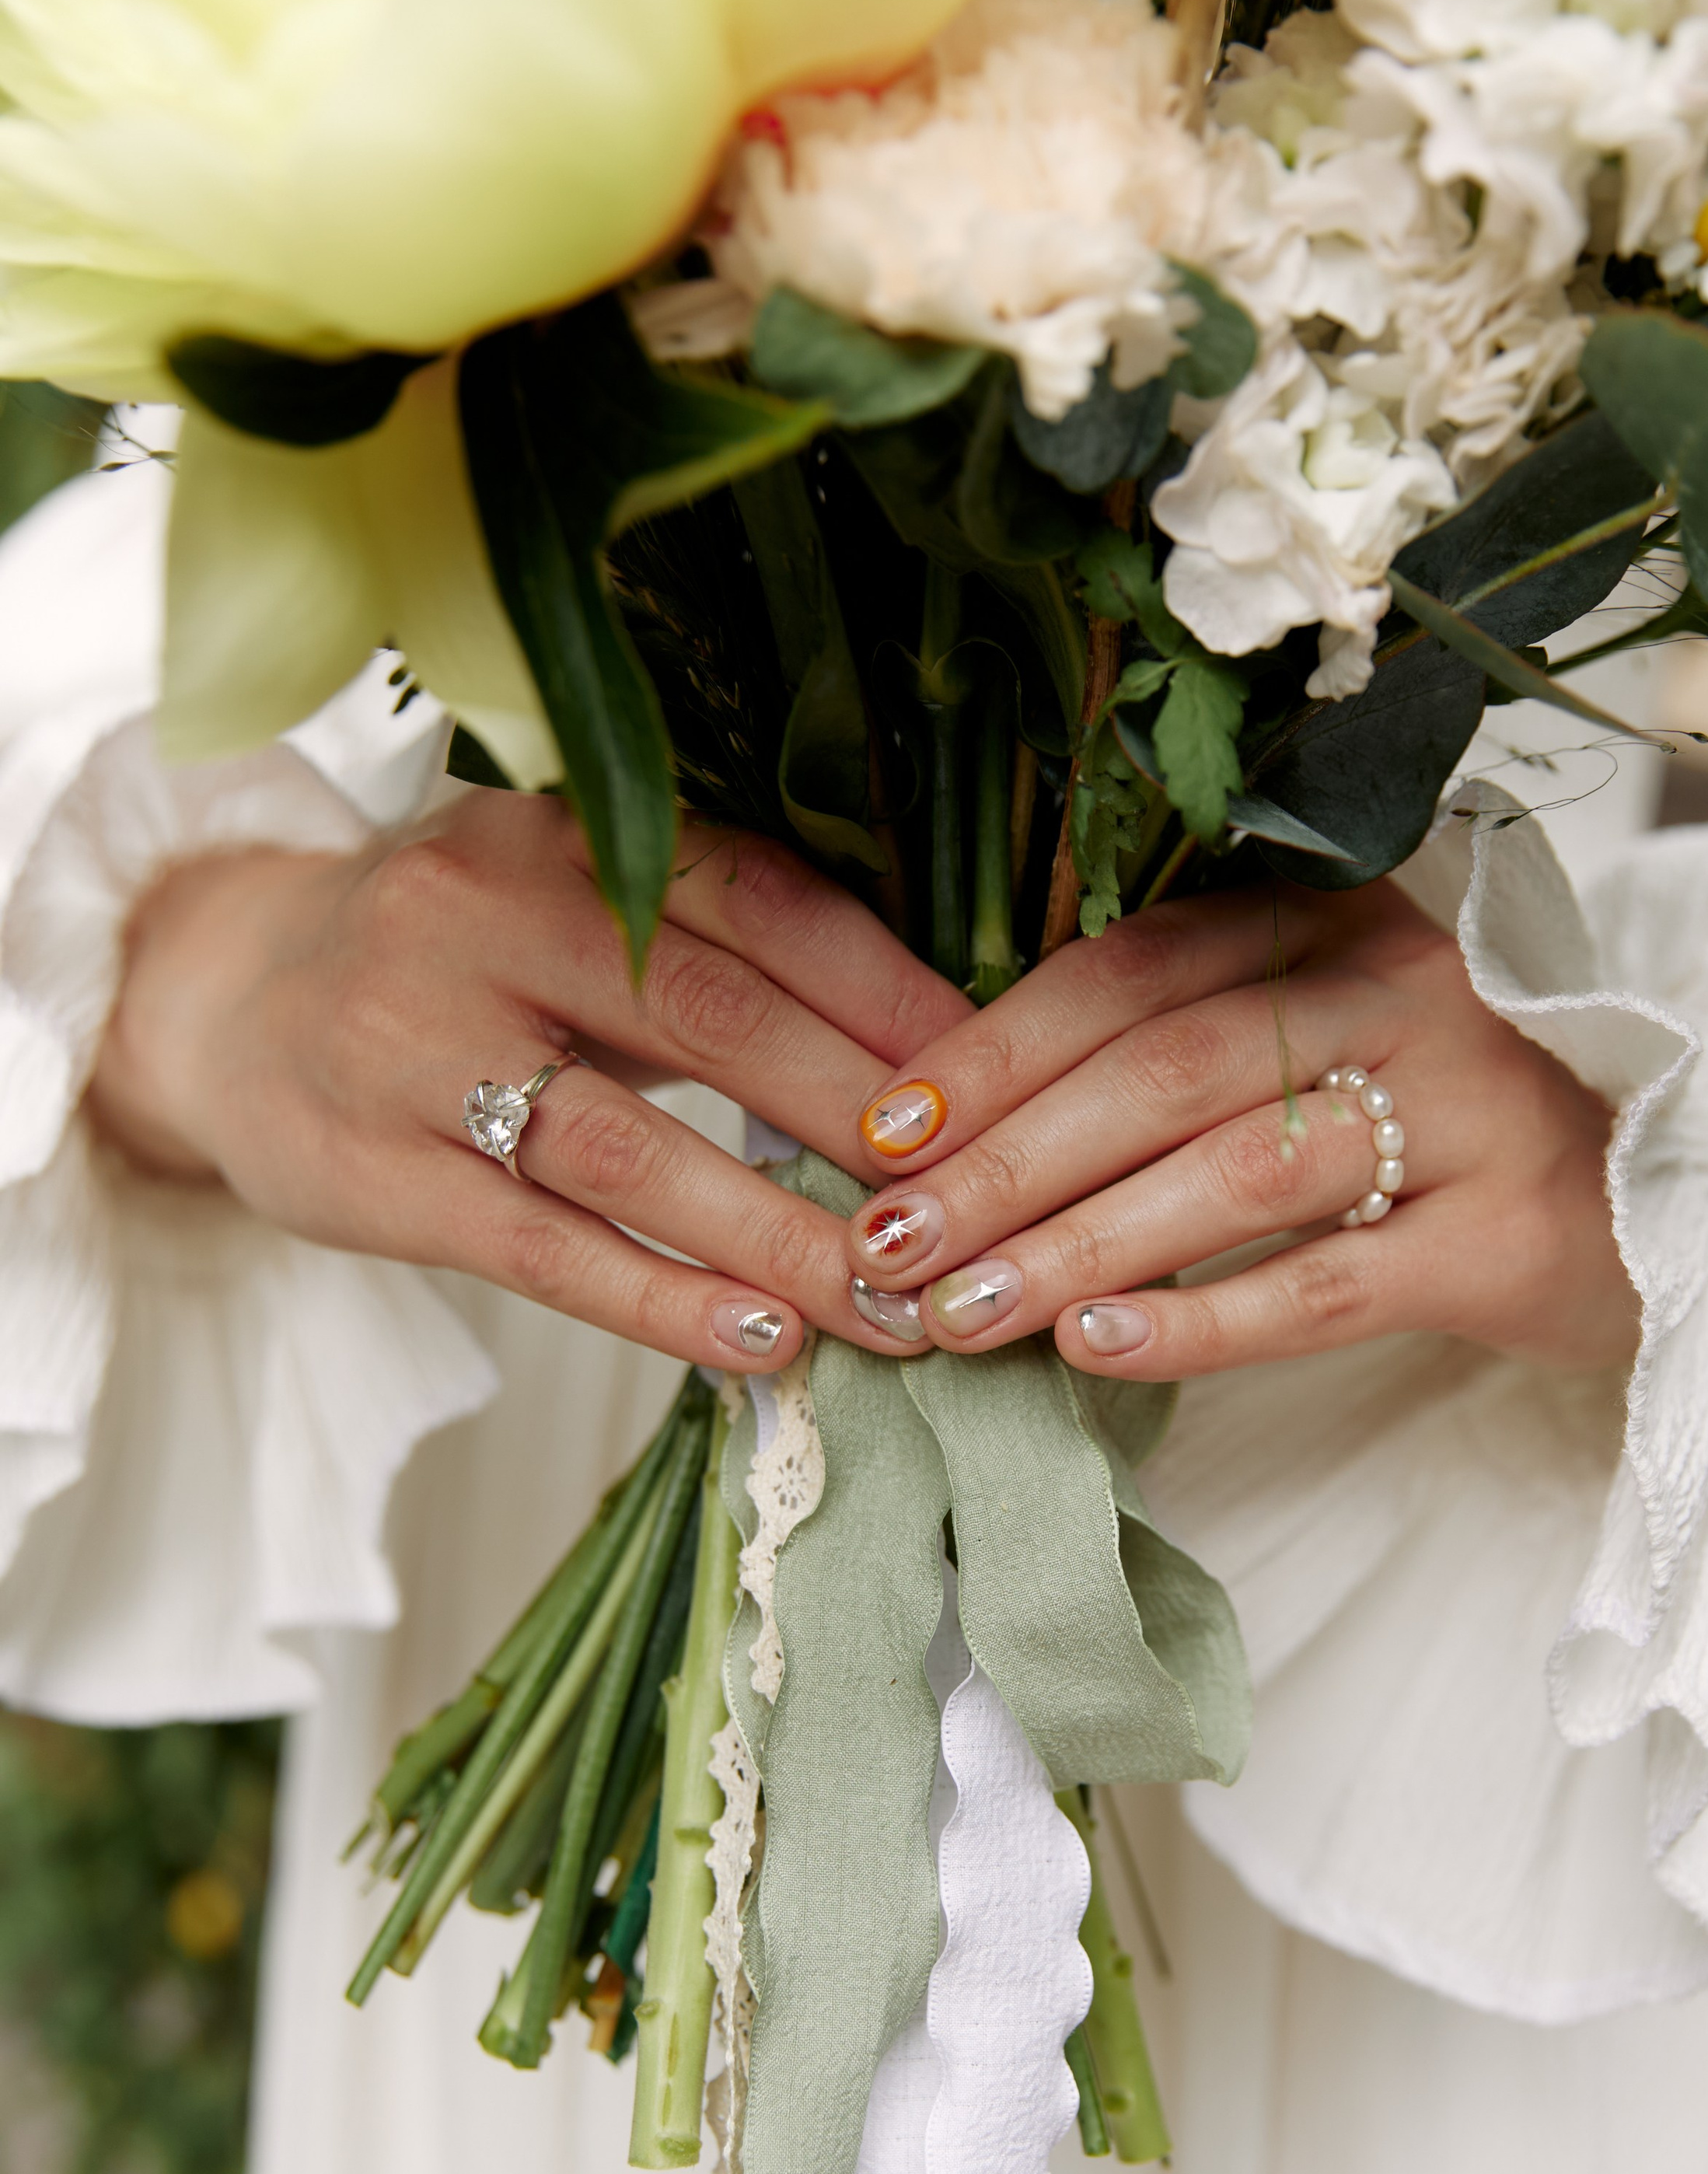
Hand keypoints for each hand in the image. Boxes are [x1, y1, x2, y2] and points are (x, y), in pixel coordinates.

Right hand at [90, 787, 964, 1371]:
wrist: (228, 1002)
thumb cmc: (459, 959)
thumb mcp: (571, 900)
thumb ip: (717, 944)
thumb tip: (937, 1036)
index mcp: (563, 831)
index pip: (764, 902)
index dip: (897, 993)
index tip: (1013, 1077)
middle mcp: (483, 917)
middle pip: (716, 1022)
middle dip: (869, 1123)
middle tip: (990, 1206)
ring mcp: (416, 1049)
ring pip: (633, 1152)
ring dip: (783, 1237)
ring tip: (900, 1308)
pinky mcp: (374, 1174)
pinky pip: (547, 1250)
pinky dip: (665, 1302)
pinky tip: (765, 1342)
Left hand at [840, 878, 1639, 1379]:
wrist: (1669, 1204)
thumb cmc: (1439, 1129)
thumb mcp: (1322, 1044)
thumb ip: (1181, 1052)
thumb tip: (953, 1127)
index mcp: (1336, 920)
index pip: (1134, 968)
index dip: (996, 1048)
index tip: (879, 1133)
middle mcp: (1405, 990)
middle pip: (1168, 1068)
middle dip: (1008, 1161)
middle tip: (890, 1246)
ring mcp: (1471, 1106)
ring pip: (1237, 1171)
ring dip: (1079, 1246)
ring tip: (961, 1314)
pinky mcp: (1512, 1234)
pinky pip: (1326, 1283)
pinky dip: (1201, 1321)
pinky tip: (1098, 1353)